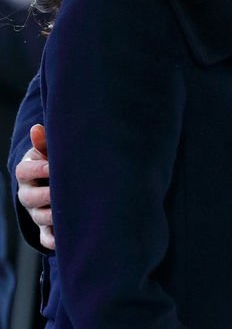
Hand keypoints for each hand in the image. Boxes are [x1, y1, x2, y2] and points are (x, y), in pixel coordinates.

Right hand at [16, 124, 53, 249]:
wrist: (50, 180)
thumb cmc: (51, 160)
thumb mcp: (46, 150)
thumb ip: (44, 143)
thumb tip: (36, 128)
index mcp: (26, 172)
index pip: (24, 171)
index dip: (38, 169)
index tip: (53, 166)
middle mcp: (27, 194)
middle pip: (29, 198)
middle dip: (45, 195)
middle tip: (60, 193)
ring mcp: (35, 212)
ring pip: (39, 218)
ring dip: (52, 216)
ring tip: (68, 212)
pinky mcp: (44, 228)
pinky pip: (45, 237)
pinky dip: (53, 240)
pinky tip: (65, 238)